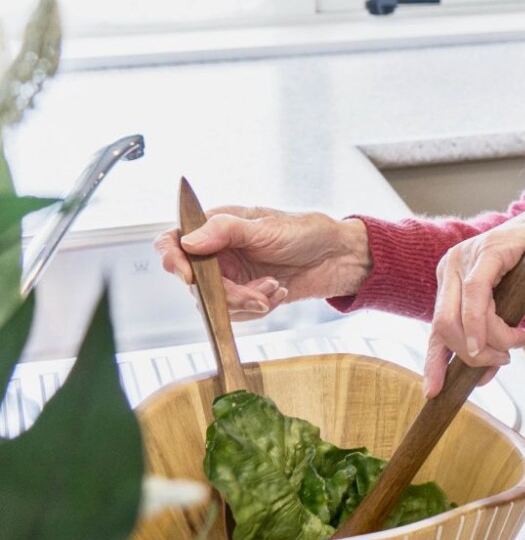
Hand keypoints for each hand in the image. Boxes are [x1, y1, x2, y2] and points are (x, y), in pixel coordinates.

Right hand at [155, 206, 371, 319]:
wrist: (337, 258)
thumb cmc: (306, 232)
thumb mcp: (267, 228)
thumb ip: (226, 231)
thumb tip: (188, 241)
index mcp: (217, 226)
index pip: (174, 241)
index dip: (172, 259)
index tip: (188, 276)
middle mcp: (217, 252)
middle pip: (194, 282)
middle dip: (227, 294)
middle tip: (258, 294)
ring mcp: (230, 275)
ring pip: (215, 303)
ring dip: (246, 302)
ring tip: (275, 288)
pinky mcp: (245, 295)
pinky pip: (236, 313)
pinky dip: (258, 307)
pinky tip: (279, 292)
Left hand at [425, 197, 524, 397]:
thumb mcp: (510, 309)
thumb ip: (492, 338)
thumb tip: (481, 378)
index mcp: (451, 280)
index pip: (435, 329)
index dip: (434, 363)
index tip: (434, 392)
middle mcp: (452, 266)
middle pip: (443, 326)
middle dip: (471, 355)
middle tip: (502, 362)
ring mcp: (468, 255)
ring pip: (459, 316)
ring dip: (490, 342)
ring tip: (518, 343)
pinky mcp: (489, 249)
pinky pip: (477, 296)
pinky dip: (487, 324)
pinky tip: (509, 337)